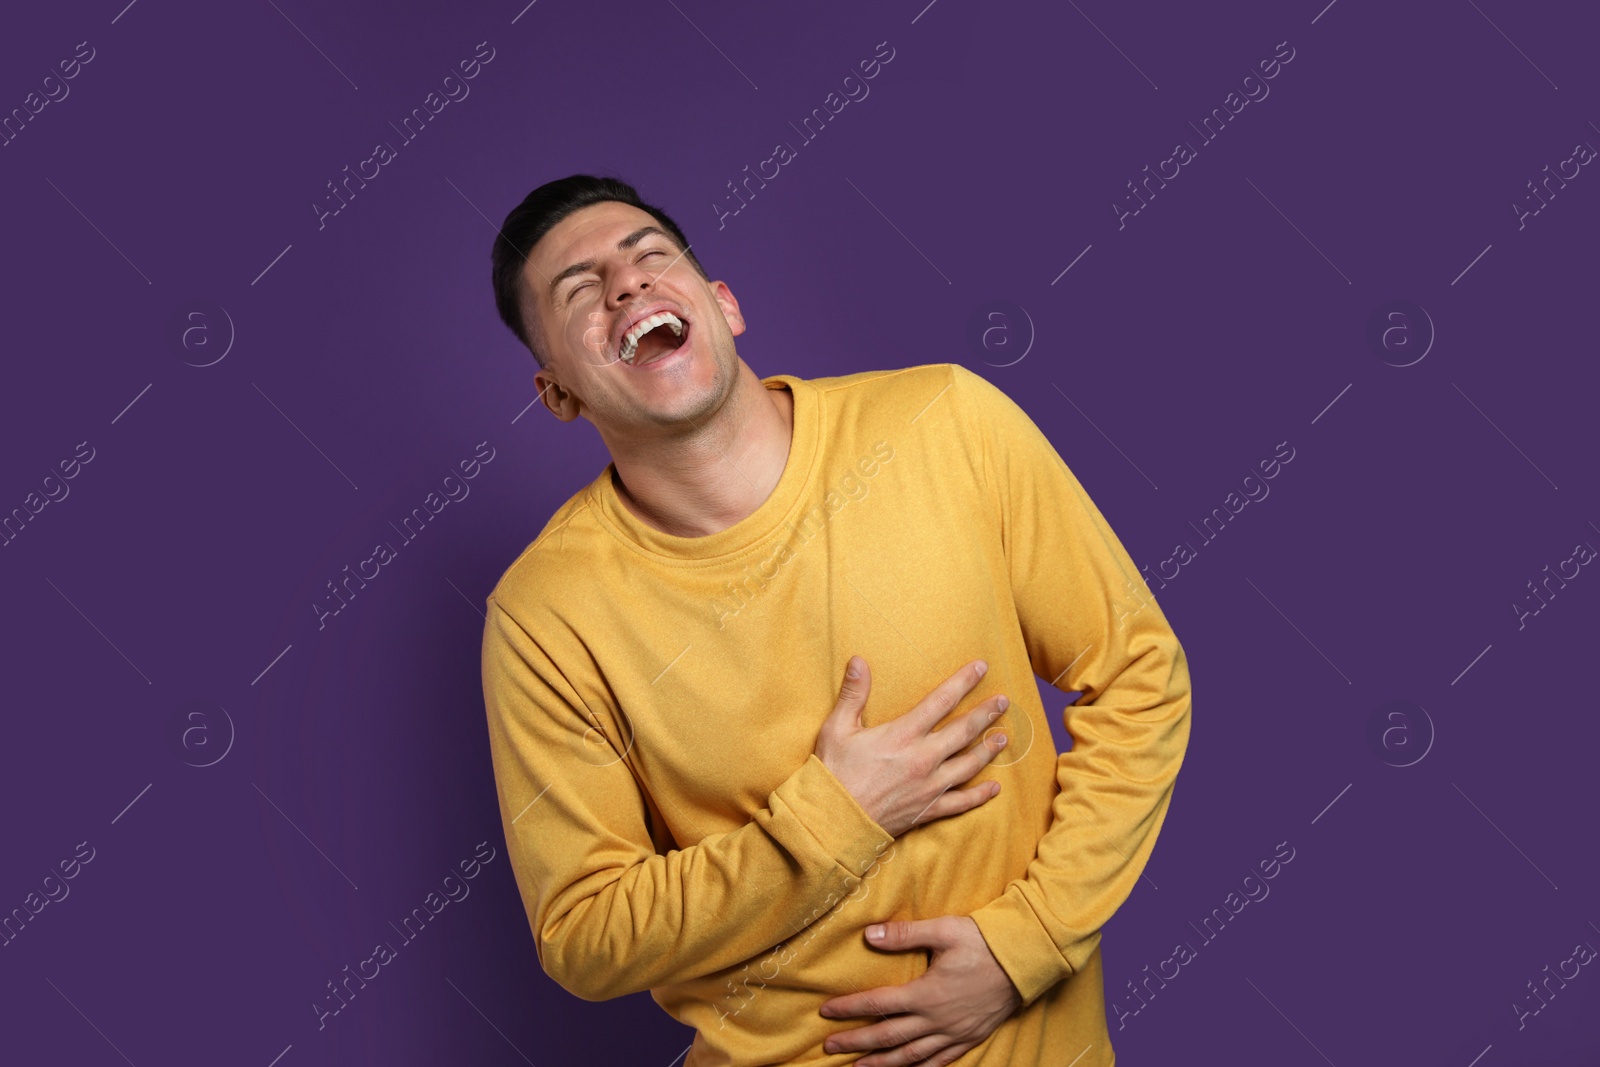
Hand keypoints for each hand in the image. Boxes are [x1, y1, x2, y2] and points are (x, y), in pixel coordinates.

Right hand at [814, 657, 1009, 837]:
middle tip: (1004, 701)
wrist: (832, 820)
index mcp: (903, 735)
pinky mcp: (928, 810)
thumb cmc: (834, 772)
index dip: (963, 682)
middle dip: (986, 713)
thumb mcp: (837, 728)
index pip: (941, 701)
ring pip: (968, 765)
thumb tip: (859, 660)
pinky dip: (980, 795)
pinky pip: (961, 802)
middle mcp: (923, 759)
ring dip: (988, 750)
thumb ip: (853, 693)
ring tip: (1004, 738)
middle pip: (964, 731)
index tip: (981, 667)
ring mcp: (929, 786)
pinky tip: (994, 787)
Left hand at [817, 916, 1022, 1065]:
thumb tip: (869, 934)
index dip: (850, 1008)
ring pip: (911, 1056)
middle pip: (888, 1036)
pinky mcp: (969, 1038)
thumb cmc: (983, 942)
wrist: (1024, 961)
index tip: (826, 1011)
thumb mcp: (943, 930)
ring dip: (882, 1064)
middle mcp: (936, 1019)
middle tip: (830, 1048)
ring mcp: (953, 1033)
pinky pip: (940, 1062)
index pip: (878, 1003)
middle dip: (856, 1043)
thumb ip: (904, 935)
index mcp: (926, 993)